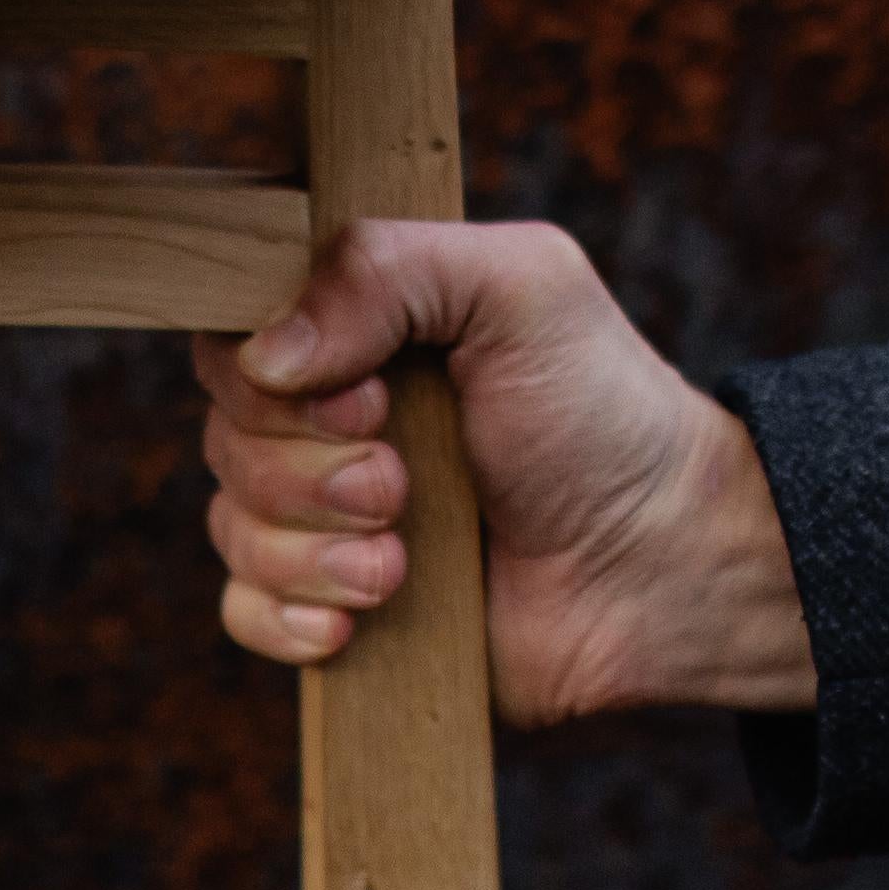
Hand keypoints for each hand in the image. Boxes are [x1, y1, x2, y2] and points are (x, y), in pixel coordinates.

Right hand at [191, 219, 815, 726]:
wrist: (662, 568)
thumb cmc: (604, 415)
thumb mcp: (518, 287)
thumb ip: (383, 269)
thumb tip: (265, 356)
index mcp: (360, 331)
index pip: (235, 336)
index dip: (272, 375)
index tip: (369, 396)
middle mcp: (331, 420)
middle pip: (227, 437)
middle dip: (311, 474)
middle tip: (403, 484)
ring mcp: (330, 518)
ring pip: (232, 529)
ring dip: (313, 552)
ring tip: (402, 564)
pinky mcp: (338, 605)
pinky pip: (246, 614)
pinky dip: (288, 618)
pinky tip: (358, 620)